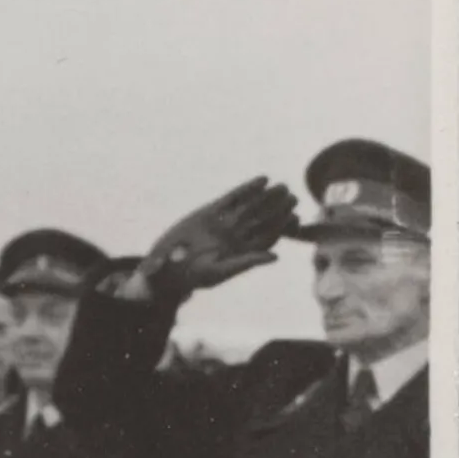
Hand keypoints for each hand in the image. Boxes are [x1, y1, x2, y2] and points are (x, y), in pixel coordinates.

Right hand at [142, 177, 296, 299]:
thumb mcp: (219, 271)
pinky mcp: (211, 212)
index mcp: (242, 251)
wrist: (164, 269)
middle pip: (262, 218)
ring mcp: (224, 222)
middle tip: (292, 196)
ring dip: (267, 196)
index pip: (268, 235)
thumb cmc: (192, 276)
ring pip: (251, 206)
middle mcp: (236, 235)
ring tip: (282, 186)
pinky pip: (232, 198)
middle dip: (278, 207)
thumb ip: (246, 263)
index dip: (282, 225)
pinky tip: (262, 180)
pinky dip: (247, 189)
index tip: (294, 215)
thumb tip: (275, 257)